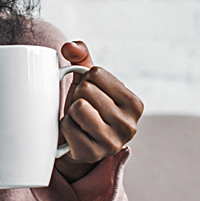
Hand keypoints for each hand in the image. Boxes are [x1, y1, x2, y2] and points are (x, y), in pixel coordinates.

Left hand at [55, 41, 143, 181]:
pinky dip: (65, 127)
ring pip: (78, 106)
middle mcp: (129, 125)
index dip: (86, 80)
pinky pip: (68, 126)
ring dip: (71, 111)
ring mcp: (112, 142)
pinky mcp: (92, 154)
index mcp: (134, 104)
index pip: (95, 73)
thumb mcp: (88, 80)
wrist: (77, 143)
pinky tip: (74, 134)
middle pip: (86, 89)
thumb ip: (80, 56)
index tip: (91, 94)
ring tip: (79, 120)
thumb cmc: (86, 106)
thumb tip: (69, 46)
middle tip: (83, 109)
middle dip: (78, 96)